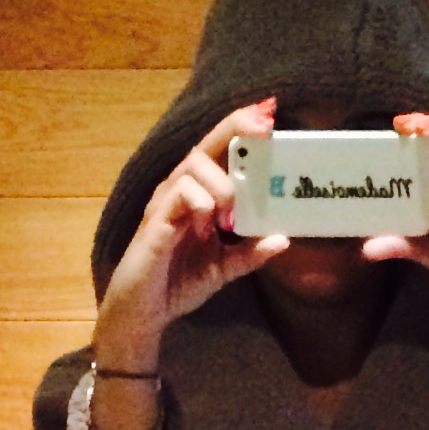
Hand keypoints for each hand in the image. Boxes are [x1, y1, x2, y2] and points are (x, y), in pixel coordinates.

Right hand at [93, 99, 290, 369]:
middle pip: (206, 144)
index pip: (219, 151)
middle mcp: (179, 191)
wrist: (143, 314)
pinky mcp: (155, 224)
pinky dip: (200, 202)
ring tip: (232, 209)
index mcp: (197, 195)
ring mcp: (165, 204)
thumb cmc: (176, 283)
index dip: (240, 128)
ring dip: (221, 181)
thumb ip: (250, 253)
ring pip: (192, 165)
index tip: (269, 115)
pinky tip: (208, 223)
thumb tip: (284, 239)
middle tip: (265, 128)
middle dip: (236, 129)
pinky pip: (178, 195)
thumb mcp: (223, 269)